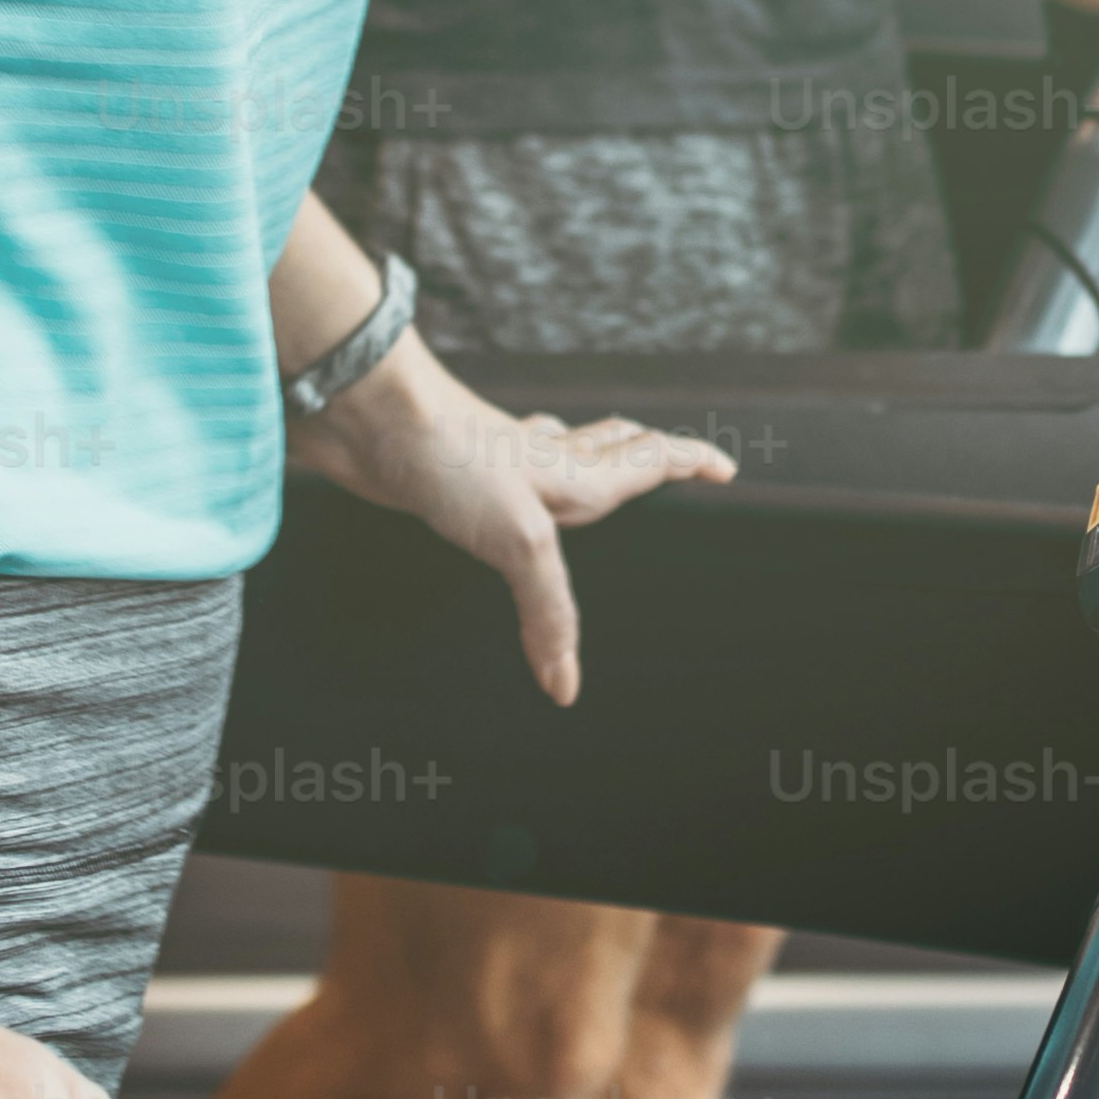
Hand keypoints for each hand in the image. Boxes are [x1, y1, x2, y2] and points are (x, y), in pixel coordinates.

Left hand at [284, 336, 731, 702]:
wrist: (370, 413)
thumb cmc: (452, 456)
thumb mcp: (520, 541)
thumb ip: (549, 611)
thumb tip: (566, 685)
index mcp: (575, 473)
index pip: (651, 458)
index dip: (692, 462)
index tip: (727, 469)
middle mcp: (542, 463)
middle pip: (611, 447)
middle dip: (648, 454)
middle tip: (672, 465)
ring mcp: (494, 463)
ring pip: (556, 454)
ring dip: (583, 458)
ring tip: (593, 478)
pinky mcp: (450, 473)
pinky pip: (497, 479)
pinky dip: (511, 481)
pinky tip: (491, 499)